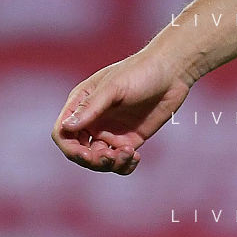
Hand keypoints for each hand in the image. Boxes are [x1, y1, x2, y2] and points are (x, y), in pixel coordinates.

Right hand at [51, 50, 191, 173]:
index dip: (69, 148)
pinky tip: (135, 157)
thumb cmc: (141, 71)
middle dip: (91, 160)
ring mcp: (111, 131)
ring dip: (109, 164)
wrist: (173, 71)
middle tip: (109, 158)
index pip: (63, 133)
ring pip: (99, 160)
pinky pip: (119, 161)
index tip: (86, 154)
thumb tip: (66, 127)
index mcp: (83, 103)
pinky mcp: (130, 140)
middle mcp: (94, 120)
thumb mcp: (115, 86)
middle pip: (79, 152)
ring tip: (128, 154)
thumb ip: (91, 106)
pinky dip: (123, 166)